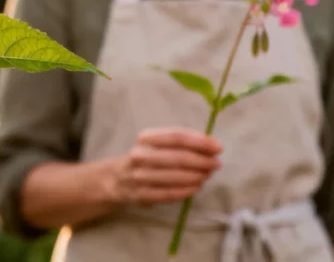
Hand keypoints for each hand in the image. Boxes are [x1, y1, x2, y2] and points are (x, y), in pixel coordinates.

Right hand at [104, 127, 222, 206]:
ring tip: (207, 175)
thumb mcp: (156, 144)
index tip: (218, 147)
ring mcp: (140, 177)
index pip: (177, 137)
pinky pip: (170, 194)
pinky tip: (196, 187)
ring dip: (197, 177)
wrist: (116, 179)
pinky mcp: (142, 195)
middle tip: (216, 164)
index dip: (200, 142)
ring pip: (176, 177)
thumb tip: (211, 147)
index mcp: (145, 138)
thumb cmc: (144, 158)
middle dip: (203, 161)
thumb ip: (180, 144)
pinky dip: (187, 191)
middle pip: (179, 158)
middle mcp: (140, 155)